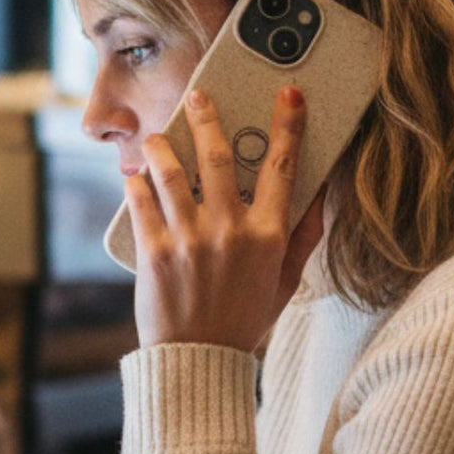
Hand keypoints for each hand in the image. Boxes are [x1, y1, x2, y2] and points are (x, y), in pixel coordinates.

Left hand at [127, 85, 323, 351]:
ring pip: (171, 173)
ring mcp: (190, 239)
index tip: (288, 95)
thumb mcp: (286, 280)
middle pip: (218, 157)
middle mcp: (230, 231)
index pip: (282, 167)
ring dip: (162, 146)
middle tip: (199, 95)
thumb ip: (303, 236)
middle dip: (208, 118)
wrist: (201, 359)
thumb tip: (318, 194)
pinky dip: (135, 183)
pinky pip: (141, 203)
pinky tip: (135, 174)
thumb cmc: (245, 318)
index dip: (288, 125)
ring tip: (159, 136)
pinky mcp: (155, 252)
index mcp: (268, 235)